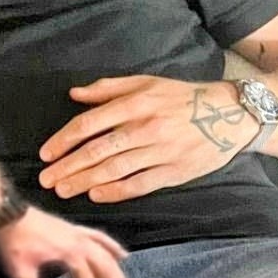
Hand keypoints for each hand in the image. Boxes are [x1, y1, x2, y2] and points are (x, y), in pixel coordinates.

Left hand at [0, 206, 130, 277]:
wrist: (8, 217)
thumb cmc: (15, 245)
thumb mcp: (23, 276)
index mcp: (70, 256)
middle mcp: (80, 244)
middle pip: (105, 269)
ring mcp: (79, 235)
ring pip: (107, 255)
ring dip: (117, 272)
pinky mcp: (75, 230)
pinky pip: (99, 238)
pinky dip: (112, 246)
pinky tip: (122, 254)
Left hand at [38, 76, 258, 202]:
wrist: (230, 115)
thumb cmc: (183, 97)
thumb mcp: (147, 83)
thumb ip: (109, 88)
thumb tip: (75, 94)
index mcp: (137, 103)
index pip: (90, 123)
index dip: (64, 140)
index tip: (46, 153)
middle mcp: (146, 127)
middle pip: (97, 150)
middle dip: (67, 167)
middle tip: (46, 179)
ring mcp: (160, 151)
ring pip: (114, 170)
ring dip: (84, 181)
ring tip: (62, 190)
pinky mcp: (173, 172)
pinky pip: (139, 185)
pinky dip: (115, 191)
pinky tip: (95, 195)